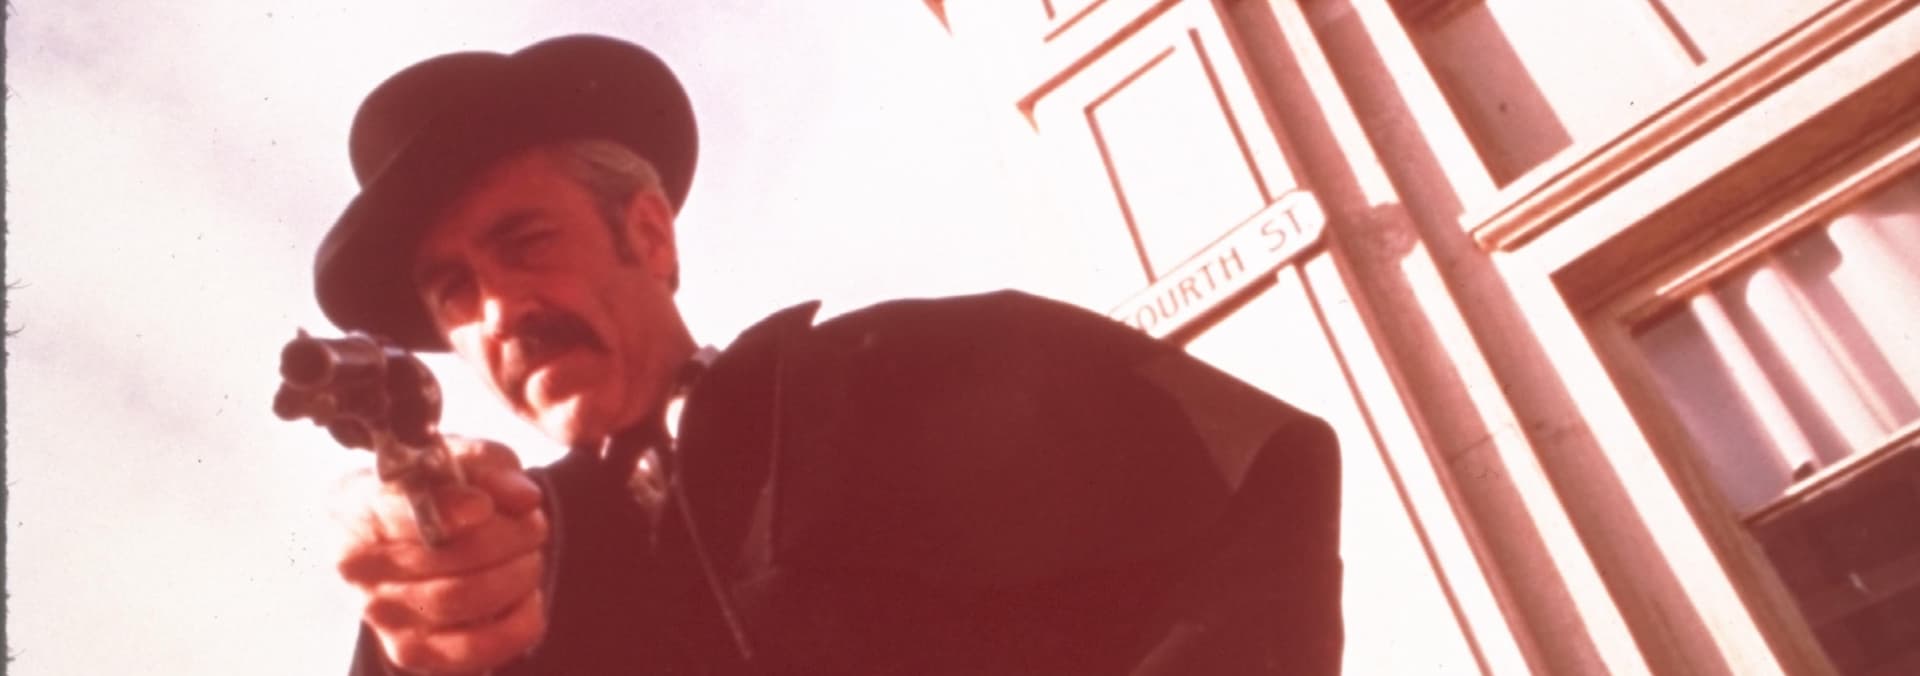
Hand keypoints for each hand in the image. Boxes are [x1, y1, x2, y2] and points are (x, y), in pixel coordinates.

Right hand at [333, 436, 549, 673]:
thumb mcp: (460, 459)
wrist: (412, 536)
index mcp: (357, 505)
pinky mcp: (409, 650)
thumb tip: (524, 497)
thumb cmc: (436, 490)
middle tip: (534, 526)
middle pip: (446, 559)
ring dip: (517, 577)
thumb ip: (490, 468)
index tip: (484, 506)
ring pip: (464, 600)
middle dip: (510, 539)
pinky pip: (475, 648)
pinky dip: (517, 623)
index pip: (399, 511)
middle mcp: (358, 565)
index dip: (447, 510)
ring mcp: (380, 614)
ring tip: (530, 557)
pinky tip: (526, 597)